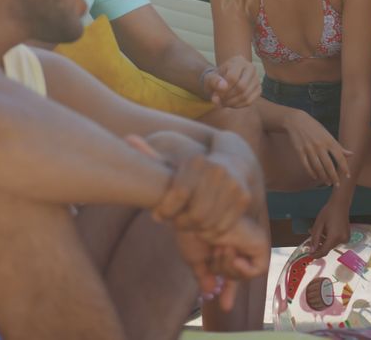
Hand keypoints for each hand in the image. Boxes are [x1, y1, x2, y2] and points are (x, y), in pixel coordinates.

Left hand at [128, 133, 250, 234]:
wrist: (233, 163)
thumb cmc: (194, 169)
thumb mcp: (172, 161)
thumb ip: (150, 154)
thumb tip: (127, 138)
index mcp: (196, 161)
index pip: (178, 195)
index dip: (165, 210)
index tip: (158, 216)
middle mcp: (217, 171)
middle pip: (194, 214)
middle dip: (180, 224)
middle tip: (174, 224)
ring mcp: (233, 185)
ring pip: (208, 222)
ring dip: (195, 229)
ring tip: (186, 226)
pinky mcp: (243, 198)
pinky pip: (223, 226)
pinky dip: (211, 232)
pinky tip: (203, 227)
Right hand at [176, 216, 269, 310]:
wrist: (201, 218)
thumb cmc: (194, 233)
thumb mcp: (196, 258)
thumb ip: (204, 275)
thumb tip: (209, 292)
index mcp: (223, 250)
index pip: (229, 275)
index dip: (228, 291)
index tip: (226, 306)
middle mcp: (239, 248)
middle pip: (234, 278)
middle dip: (221, 271)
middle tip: (216, 250)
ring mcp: (250, 245)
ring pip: (243, 276)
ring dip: (227, 267)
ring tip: (222, 246)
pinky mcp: (261, 244)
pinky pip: (257, 271)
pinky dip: (243, 268)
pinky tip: (234, 253)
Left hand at [204, 56, 259, 107]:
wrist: (224, 80)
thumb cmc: (217, 78)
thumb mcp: (210, 78)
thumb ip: (213, 81)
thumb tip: (222, 87)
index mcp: (238, 61)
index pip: (233, 77)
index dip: (223, 89)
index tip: (215, 95)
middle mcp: (251, 68)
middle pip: (241, 87)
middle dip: (228, 97)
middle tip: (219, 100)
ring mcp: (256, 79)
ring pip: (246, 96)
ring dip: (232, 103)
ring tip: (223, 103)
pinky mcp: (258, 89)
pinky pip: (249, 101)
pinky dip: (238, 105)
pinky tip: (231, 104)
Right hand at [282, 110, 351, 185]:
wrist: (296, 121)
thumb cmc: (315, 128)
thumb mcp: (328, 135)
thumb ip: (339, 146)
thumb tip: (351, 154)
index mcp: (329, 141)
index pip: (339, 157)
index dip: (344, 167)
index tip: (347, 176)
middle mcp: (320, 146)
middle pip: (329, 165)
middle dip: (333, 176)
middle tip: (336, 184)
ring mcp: (309, 149)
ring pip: (318, 167)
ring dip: (323, 177)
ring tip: (327, 182)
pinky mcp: (300, 151)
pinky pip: (306, 165)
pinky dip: (311, 172)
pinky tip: (315, 177)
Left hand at [309, 200, 350, 257]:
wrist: (340, 204)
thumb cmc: (328, 212)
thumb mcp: (318, 225)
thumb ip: (314, 239)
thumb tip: (311, 251)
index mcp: (334, 237)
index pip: (324, 251)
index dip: (316, 255)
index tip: (309, 254)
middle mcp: (342, 240)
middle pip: (327, 248)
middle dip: (318, 245)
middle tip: (310, 240)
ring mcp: (345, 238)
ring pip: (331, 245)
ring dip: (323, 241)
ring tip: (316, 232)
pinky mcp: (347, 236)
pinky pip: (335, 241)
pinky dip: (329, 238)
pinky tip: (325, 232)